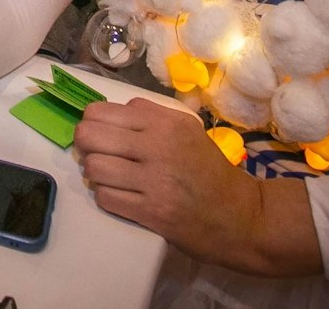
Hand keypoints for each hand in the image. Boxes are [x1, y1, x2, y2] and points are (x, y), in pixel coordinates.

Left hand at [73, 100, 320, 277]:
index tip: (97, 133)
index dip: (91, 123)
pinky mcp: (152, 212)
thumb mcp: (187, 131)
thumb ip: (150, 116)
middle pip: (90, 135)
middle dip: (85, 146)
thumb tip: (109, 112)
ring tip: (108, 177)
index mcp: (166, 123)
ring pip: (94, 167)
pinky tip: (119, 196)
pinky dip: (105, 197)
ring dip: (95, 174)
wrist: (242, 217)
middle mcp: (159, 146)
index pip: (101, 111)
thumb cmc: (210, 171)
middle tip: (96, 154)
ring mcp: (155, 181)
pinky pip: (106, 197)